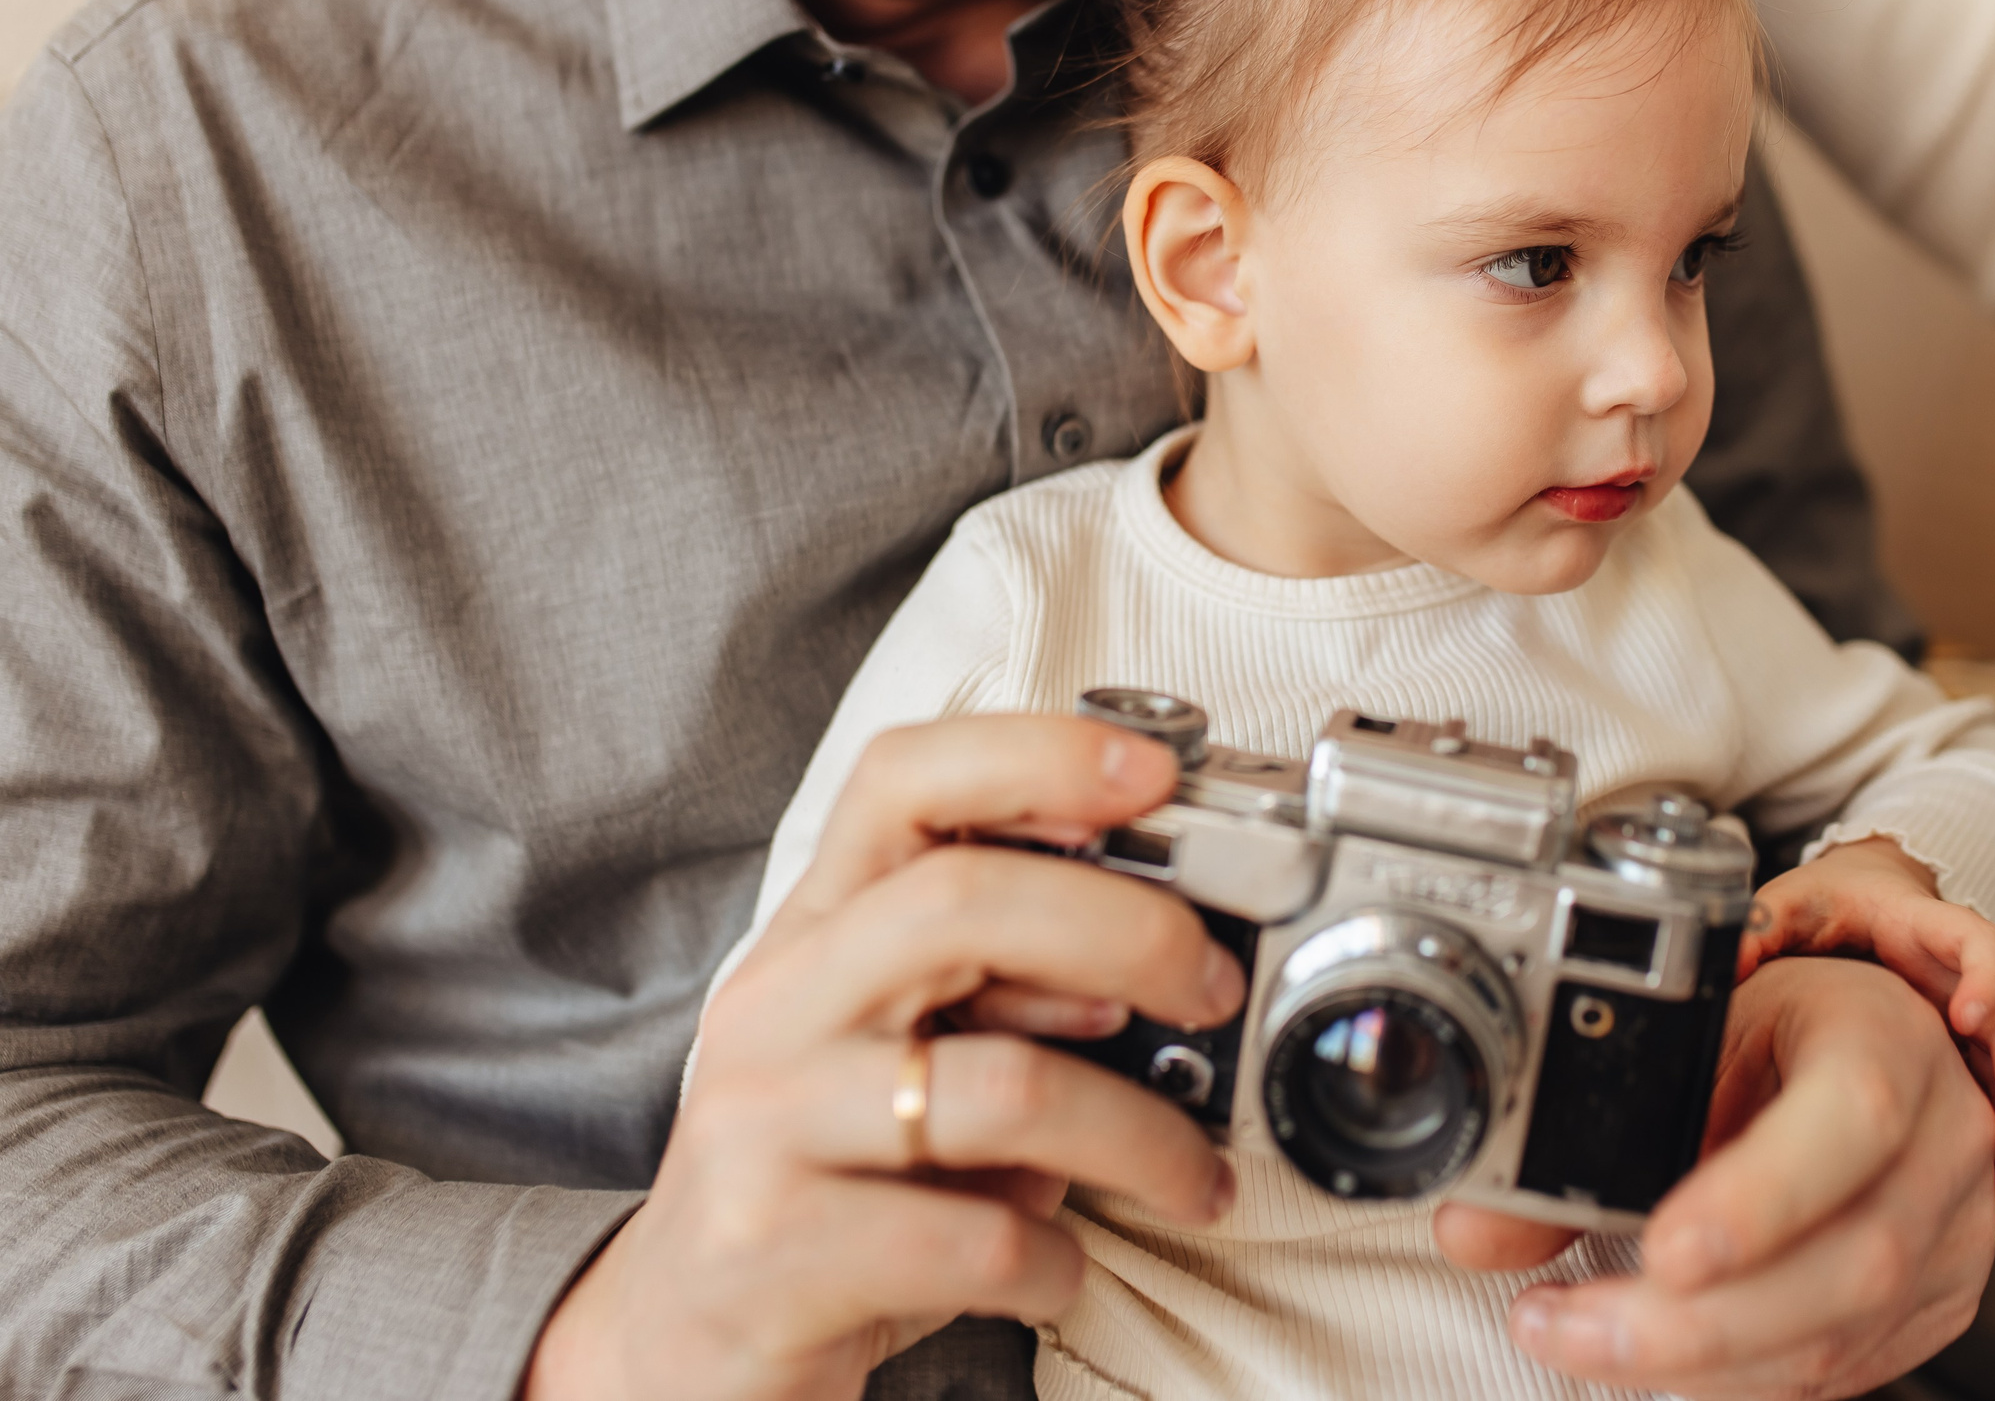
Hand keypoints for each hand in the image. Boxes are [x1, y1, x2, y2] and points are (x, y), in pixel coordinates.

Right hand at [524, 716, 1246, 1400]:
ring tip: (1188, 1175)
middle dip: (1129, 930)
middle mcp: (778, 1006)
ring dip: (1138, 1134)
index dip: (1038, 756)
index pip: (903, 781)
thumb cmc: (831, 1179)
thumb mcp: (904, 1050)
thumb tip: (1175, 956)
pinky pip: (973, 1242)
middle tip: (1212, 987)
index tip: (1157, 774)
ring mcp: (766, 1126)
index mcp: (816, 931)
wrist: (679, 1341)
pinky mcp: (775, 1253)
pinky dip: (1054, 1261)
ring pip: (1001, 1088)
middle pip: (963, 906)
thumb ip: (1006, 987)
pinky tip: (1057, 1269)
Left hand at [1433, 958, 1994, 1399]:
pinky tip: (1659, 1357)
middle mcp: (1944, 1137)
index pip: (1853, 1116)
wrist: (1873, 1047)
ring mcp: (1956, 1233)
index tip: (1662, 1252)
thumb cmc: (1780, 1027)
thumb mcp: (1689, 1036)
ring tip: (1578, 1339)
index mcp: (1885, 1036)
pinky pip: (1839, 1371)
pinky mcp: (1938, 1305)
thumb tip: (1471, 1228)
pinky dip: (1737, 1378)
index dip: (1761, 1196)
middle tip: (1566, 1327)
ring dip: (1695, 1363)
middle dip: (1695, 1322)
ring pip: (1841, 1336)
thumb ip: (1583, 1130)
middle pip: (1852, 1259)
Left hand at [1741, 838, 1994, 1203]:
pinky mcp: (1966, 1042)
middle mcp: (1960, 973)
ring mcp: (1970, 1010)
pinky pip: (1994, 1085)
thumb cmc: (1833, 898)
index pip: (1978, 943)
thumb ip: (1762, 925)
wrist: (1869, 891)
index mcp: (1925, 928)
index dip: (1982, 977)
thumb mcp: (1795, 900)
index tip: (1967, 1018)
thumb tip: (1723, 963)